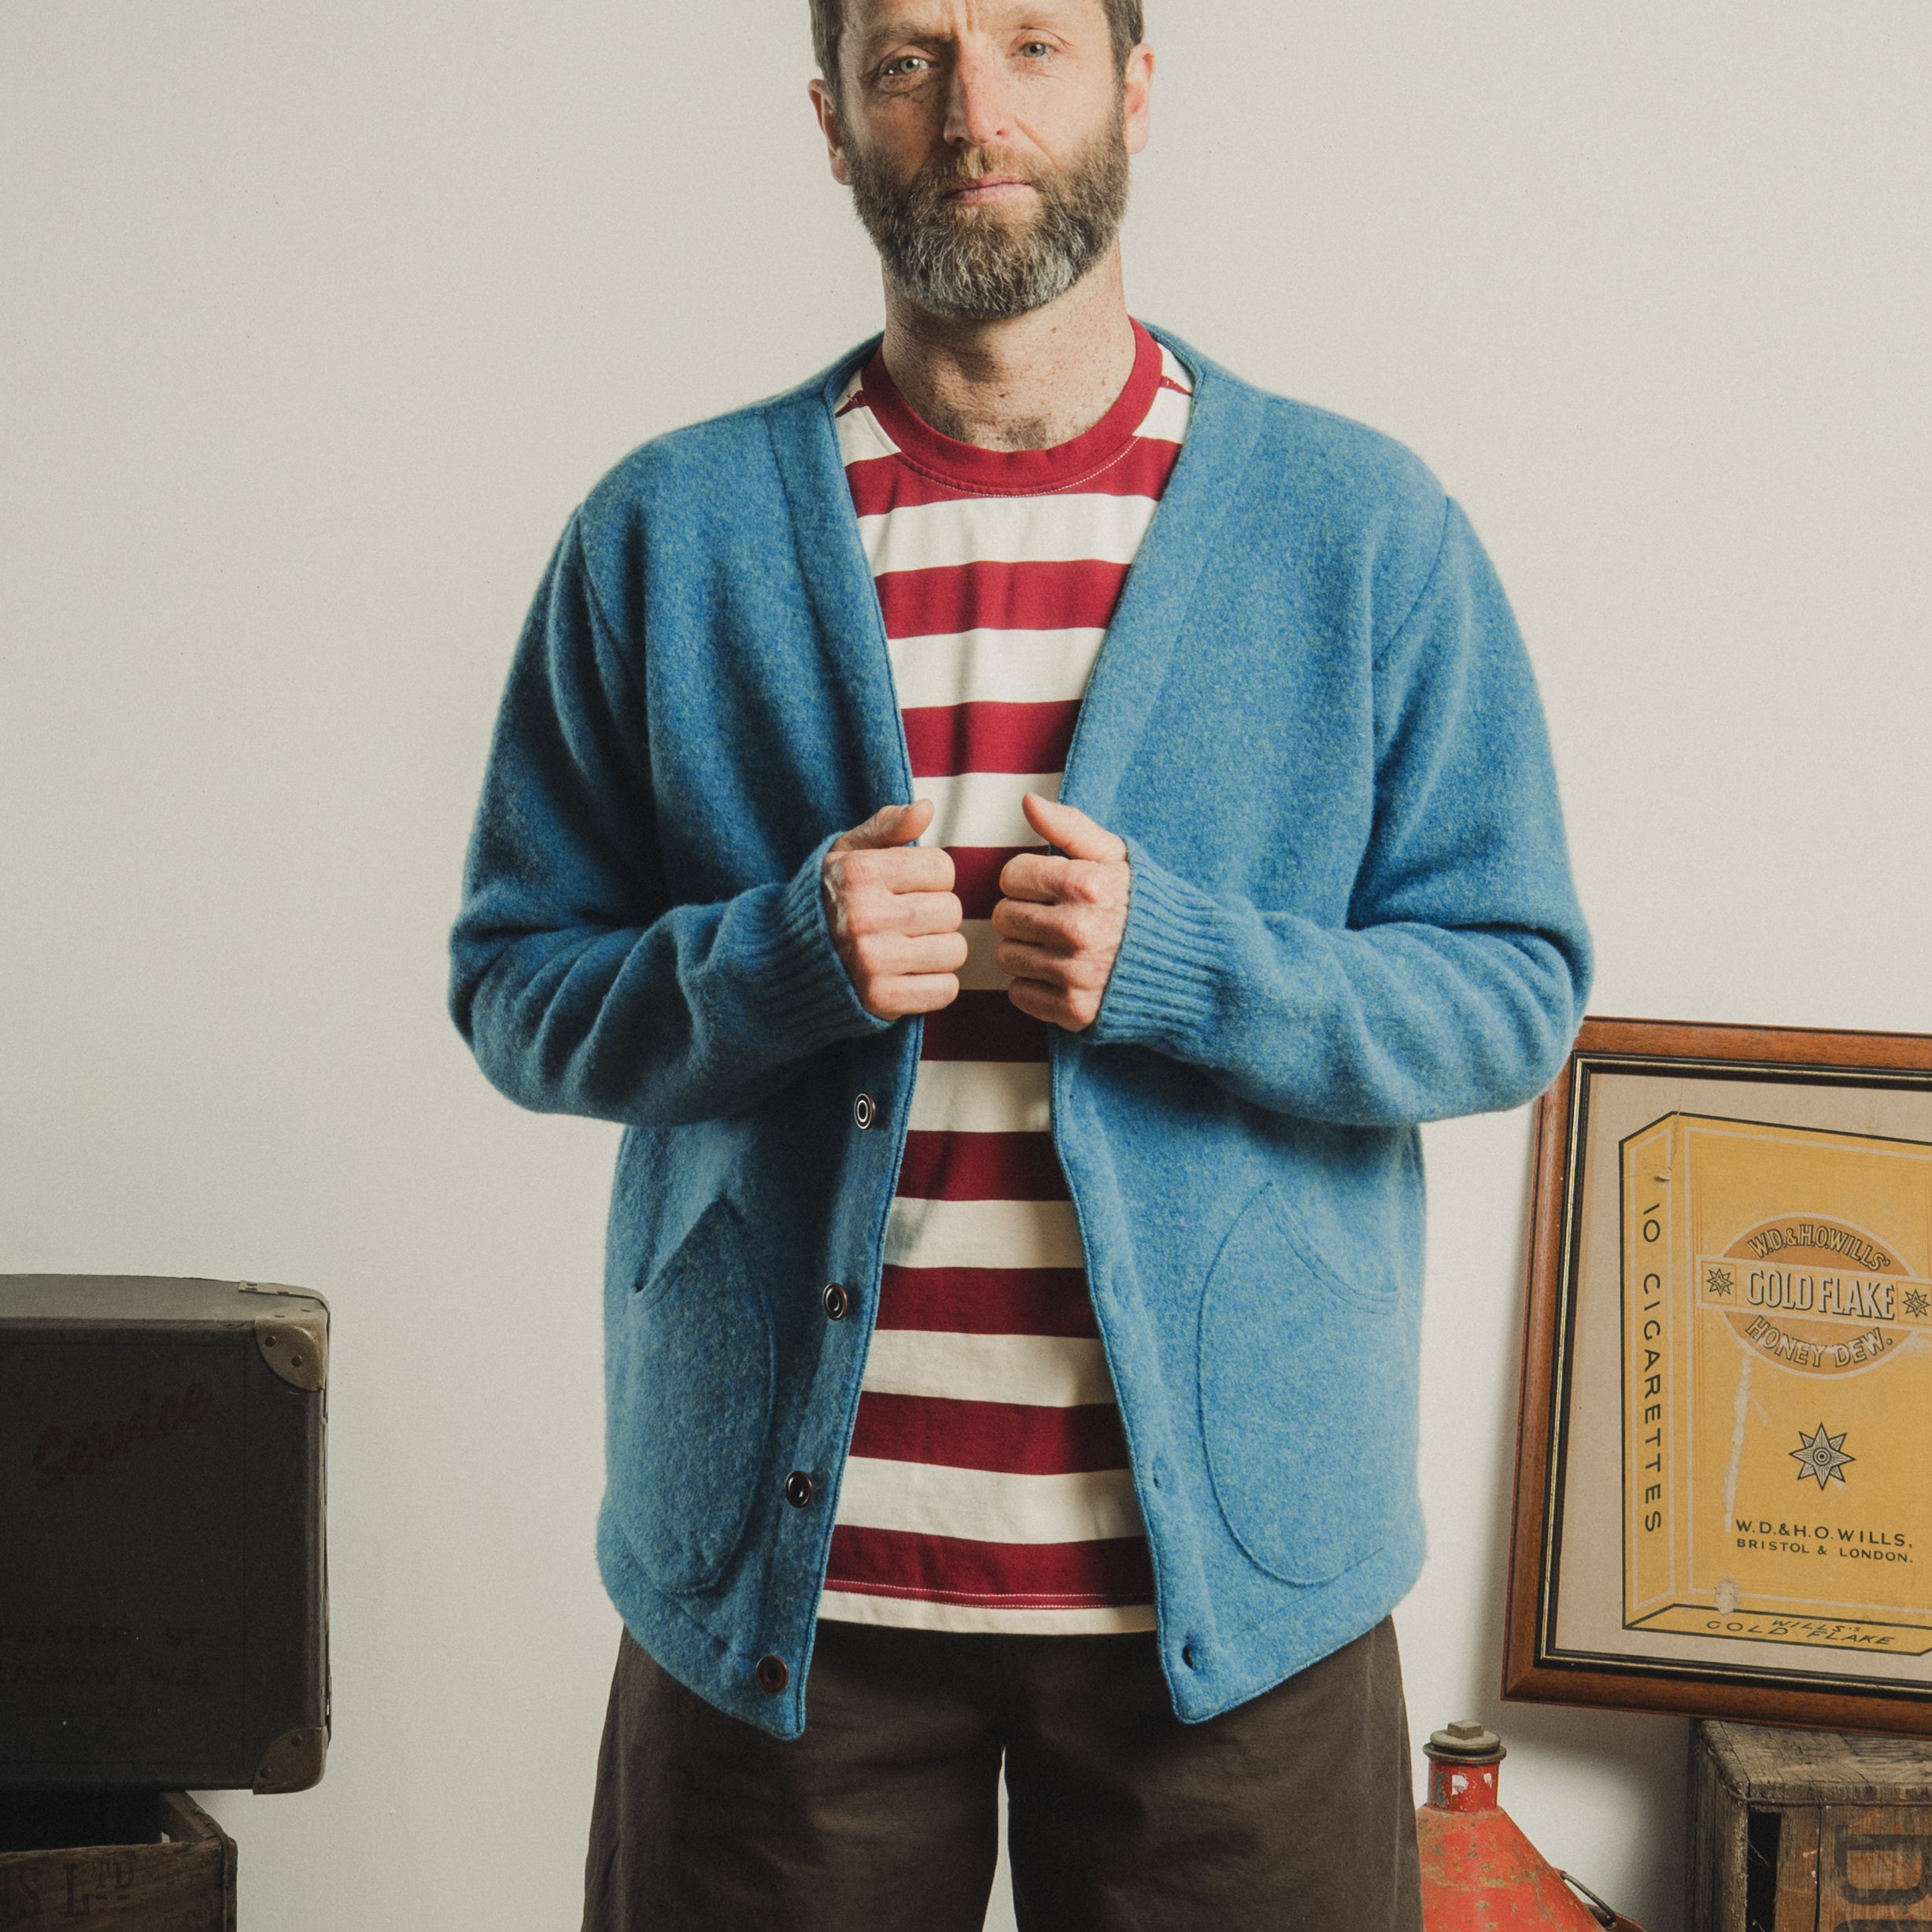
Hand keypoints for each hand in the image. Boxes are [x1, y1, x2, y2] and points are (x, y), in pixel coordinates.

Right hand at [822, 800, 966, 1019]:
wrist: (785, 961)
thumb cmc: (829, 900)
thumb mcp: (847, 853)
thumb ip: (887, 826)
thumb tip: (926, 808)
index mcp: (859, 874)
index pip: (942, 868)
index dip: (932, 877)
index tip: (909, 887)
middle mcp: (864, 916)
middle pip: (951, 910)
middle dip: (937, 914)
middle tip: (909, 920)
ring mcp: (872, 961)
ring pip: (954, 950)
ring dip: (940, 950)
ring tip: (910, 947)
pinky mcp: (881, 1000)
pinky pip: (946, 989)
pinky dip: (936, 985)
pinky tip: (910, 975)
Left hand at [993, 794, 1131, 1031]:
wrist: (1191, 968)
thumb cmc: (1146, 906)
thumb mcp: (1116, 858)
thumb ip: (1069, 827)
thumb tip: (1027, 801)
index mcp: (1086, 886)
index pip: (1012, 876)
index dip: (1027, 880)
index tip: (1048, 888)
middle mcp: (1077, 930)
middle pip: (1004, 917)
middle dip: (1023, 914)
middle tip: (1052, 918)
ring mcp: (1075, 973)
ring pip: (1006, 956)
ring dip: (1026, 950)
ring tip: (1058, 947)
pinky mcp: (1074, 1010)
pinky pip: (1019, 993)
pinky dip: (1034, 985)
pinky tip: (1062, 975)